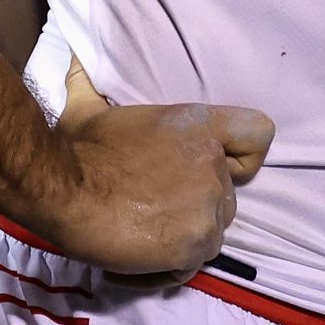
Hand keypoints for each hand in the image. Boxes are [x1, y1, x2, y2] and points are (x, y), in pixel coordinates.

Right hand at [30, 57, 273, 277]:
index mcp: (200, 125)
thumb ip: (95, 85)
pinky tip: (138, 260)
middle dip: (196, 209)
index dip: (244, 157)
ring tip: (144, 238)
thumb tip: (73, 57)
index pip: (259, 133)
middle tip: (155, 212)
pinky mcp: (194, 244)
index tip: (223, 167)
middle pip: (227, 198)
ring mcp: (207, 205)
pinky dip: (168, 268)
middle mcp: (213, 164)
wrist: (64, 190)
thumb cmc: (80, 148)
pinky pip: (191, 265)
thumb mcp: (93, 108)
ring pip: (211, 234)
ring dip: (182, 240)